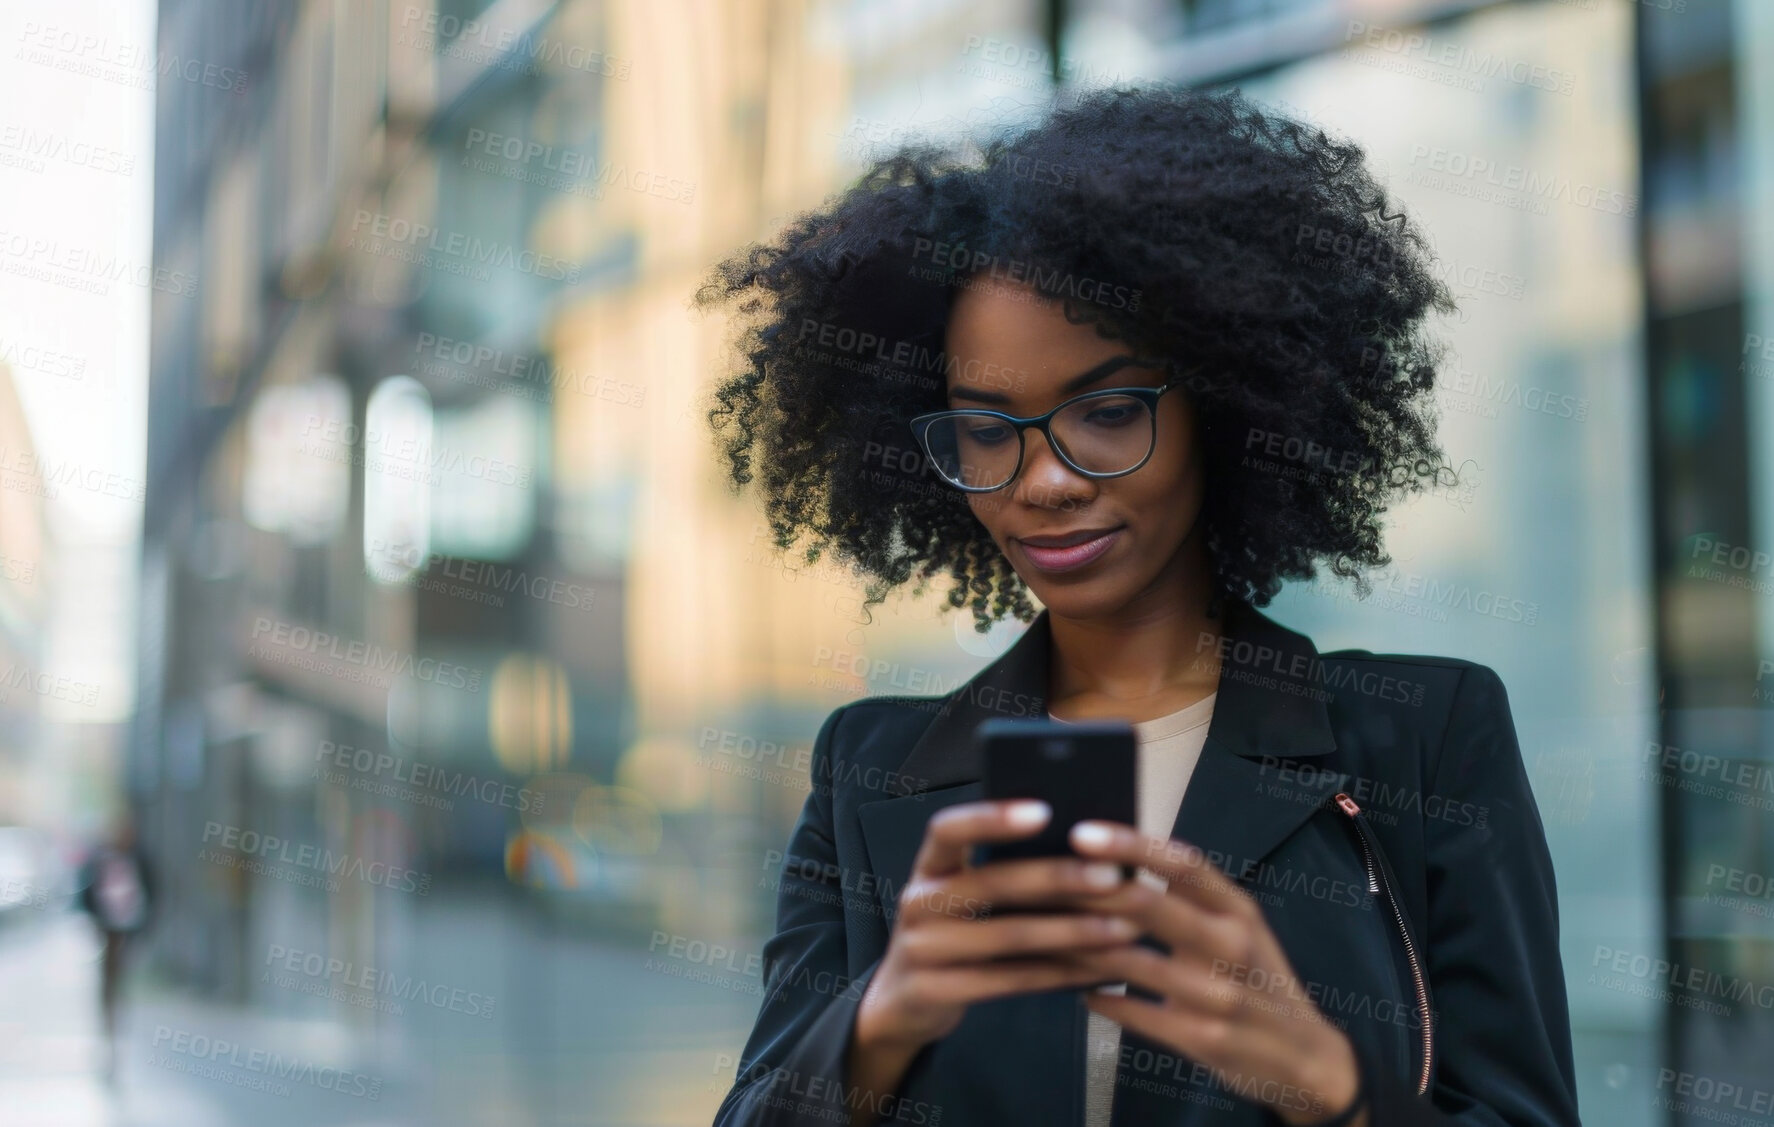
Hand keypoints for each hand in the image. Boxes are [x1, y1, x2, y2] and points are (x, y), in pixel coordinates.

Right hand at [853, 800, 1143, 1055]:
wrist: (906, 999)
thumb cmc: (955, 932)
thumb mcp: (963, 895)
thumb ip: (1005, 871)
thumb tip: (1087, 848)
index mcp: (929, 866)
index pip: (949, 829)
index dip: (993, 818)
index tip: (1045, 811)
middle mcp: (919, 901)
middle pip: (990, 883)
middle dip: (1057, 877)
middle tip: (1112, 876)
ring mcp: (921, 948)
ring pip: (1007, 936)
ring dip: (1072, 931)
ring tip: (1123, 928)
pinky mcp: (933, 991)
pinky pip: (1008, 980)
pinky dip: (1059, 973)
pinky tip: (1097, 969)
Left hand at [1057, 820, 1366, 1126]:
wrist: (1304, 1055)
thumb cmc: (1256, 977)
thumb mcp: (1239, 925)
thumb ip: (1189, 896)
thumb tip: (1116, 859)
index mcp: (1239, 909)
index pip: (1184, 863)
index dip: (1131, 844)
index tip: (1081, 831)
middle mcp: (1232, 946)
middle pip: (1150, 906)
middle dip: (1090, 891)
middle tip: (1043, 881)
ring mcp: (1217, 995)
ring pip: (1131, 961)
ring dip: (1080, 947)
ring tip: (1044, 933)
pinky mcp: (1201, 1037)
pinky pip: (1133, 1011)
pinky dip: (1099, 997)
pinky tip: (1078, 989)